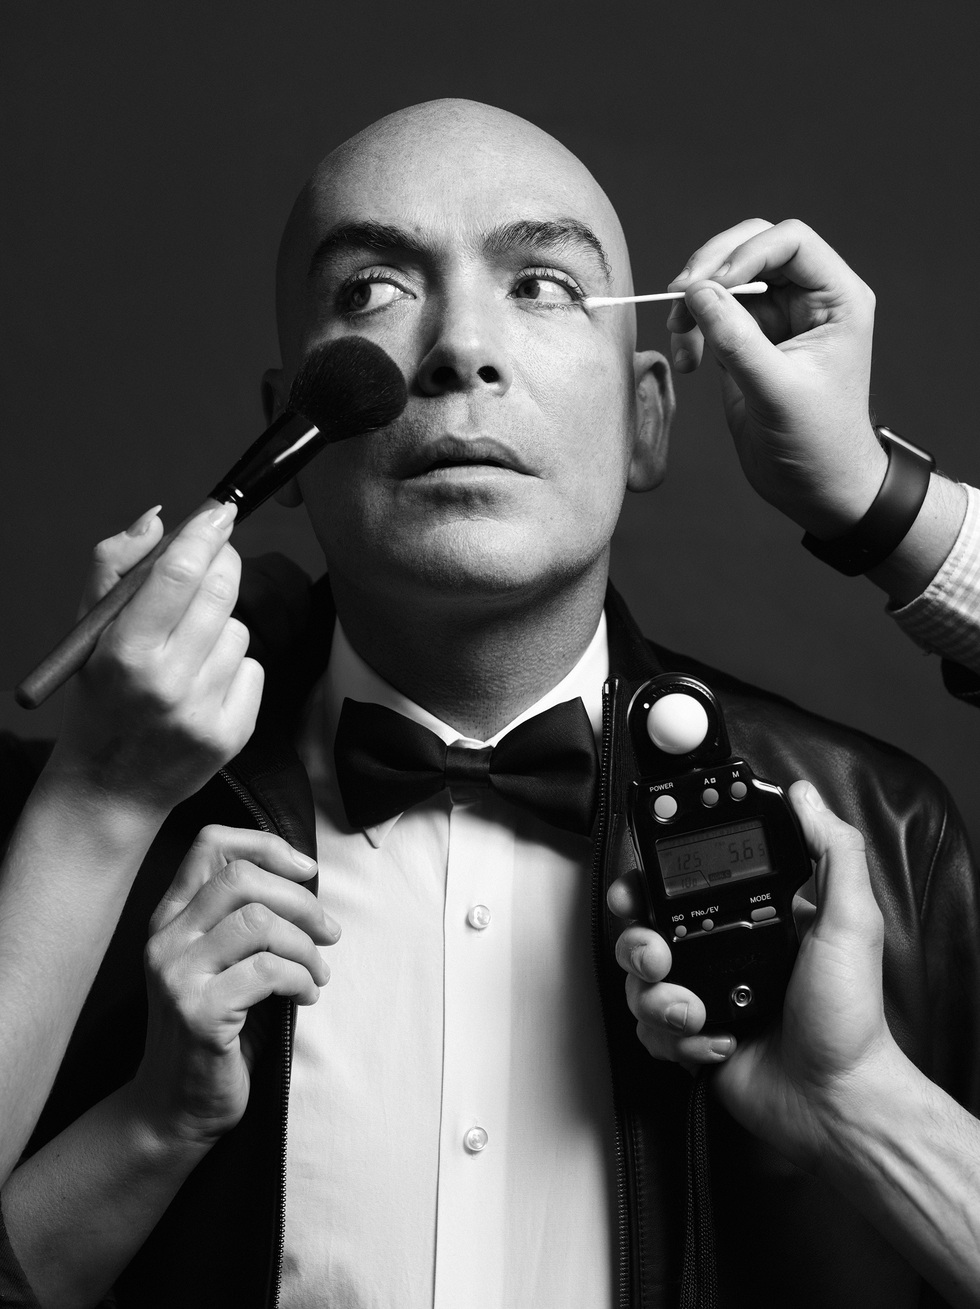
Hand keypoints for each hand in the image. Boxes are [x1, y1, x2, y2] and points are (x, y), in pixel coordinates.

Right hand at [47, 504, 263, 817]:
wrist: (108, 788)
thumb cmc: (98, 699)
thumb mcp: (86, 632)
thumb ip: (114, 566)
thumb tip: (159, 520)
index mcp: (124, 652)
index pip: (179, 575)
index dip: (206, 534)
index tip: (220, 511)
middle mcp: (166, 683)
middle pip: (222, 593)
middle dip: (223, 565)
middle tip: (212, 562)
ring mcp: (204, 711)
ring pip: (240, 630)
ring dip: (220, 627)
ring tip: (186, 652)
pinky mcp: (233, 734)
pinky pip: (254, 669)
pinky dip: (234, 668)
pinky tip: (203, 685)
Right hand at [129, 826, 338, 1146]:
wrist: (174, 1108)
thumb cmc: (214, 1030)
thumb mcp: (221, 964)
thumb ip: (243, 920)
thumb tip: (305, 882)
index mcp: (171, 919)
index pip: (210, 845)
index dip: (265, 844)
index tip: (307, 870)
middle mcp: (166, 940)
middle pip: (241, 878)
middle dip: (301, 900)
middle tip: (329, 932)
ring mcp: (177, 976)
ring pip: (258, 922)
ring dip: (306, 946)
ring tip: (318, 973)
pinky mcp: (199, 1013)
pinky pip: (268, 972)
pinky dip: (301, 979)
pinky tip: (305, 997)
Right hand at [609, 780, 900, 1172]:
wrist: (835, 1102)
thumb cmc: (848, 1018)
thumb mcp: (851, 921)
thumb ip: (832, 851)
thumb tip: (804, 796)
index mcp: (751, 917)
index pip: (685, 881)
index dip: (652, 878)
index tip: (640, 882)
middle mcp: (720, 951)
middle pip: (644, 930)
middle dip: (639, 942)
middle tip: (659, 954)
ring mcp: (702, 995)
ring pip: (639, 981)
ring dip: (660, 997)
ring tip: (694, 1010)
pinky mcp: (691, 1039)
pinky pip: (650, 1029)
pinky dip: (677, 1038)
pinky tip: (715, 1038)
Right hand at [665, 219, 885, 539]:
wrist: (815, 488)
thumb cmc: (816, 444)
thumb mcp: (776, 390)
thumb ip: (736, 338)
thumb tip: (696, 291)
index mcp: (836, 298)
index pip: (789, 241)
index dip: (745, 253)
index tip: (709, 287)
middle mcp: (808, 299)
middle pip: (751, 247)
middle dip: (710, 269)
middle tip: (678, 298)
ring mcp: (776, 319)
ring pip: (724, 280)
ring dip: (694, 303)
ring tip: (680, 339)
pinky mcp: (748, 341)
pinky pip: (711, 314)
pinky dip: (691, 329)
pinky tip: (687, 362)